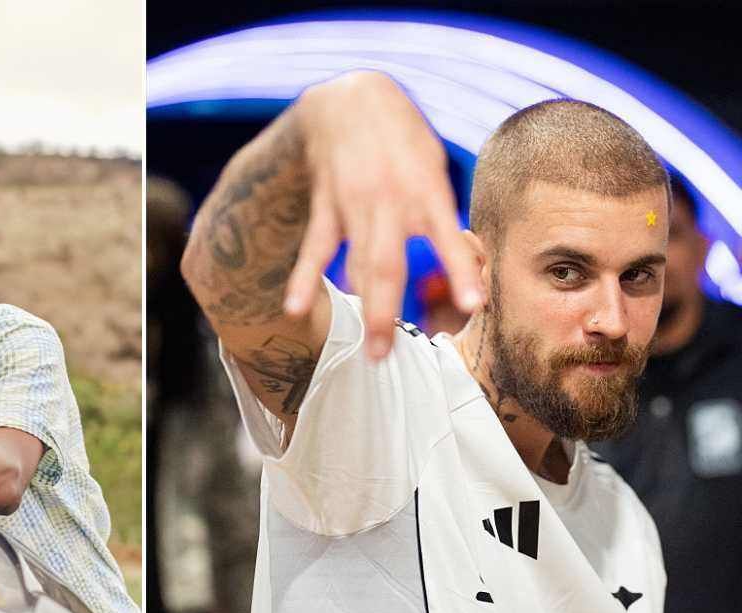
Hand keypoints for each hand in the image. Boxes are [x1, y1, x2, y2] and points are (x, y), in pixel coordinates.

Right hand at [284, 71, 483, 358]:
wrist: (348, 99)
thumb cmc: (402, 137)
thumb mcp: (432, 164)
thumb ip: (438, 212)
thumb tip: (455, 260)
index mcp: (424, 188)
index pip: (446, 235)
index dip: (459, 269)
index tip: (474, 305)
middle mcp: (388, 200)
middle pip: (386, 265)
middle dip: (387, 311)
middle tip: (388, 355)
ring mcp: (353, 204)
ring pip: (356, 264)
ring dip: (363, 308)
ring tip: (371, 351)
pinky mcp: (327, 206)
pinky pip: (314, 247)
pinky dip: (303, 278)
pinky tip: (296, 308)